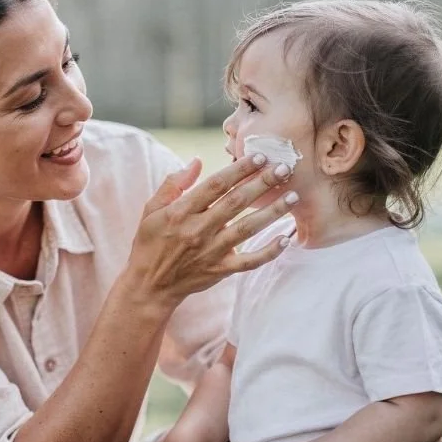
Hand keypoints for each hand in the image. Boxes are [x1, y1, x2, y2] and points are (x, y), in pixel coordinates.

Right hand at [123, 154, 296, 310]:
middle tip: (284, 169)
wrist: (149, 285)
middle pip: (236, 202)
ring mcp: (211, 252)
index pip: (215, 185)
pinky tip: (286, 239)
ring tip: (292, 197)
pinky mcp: (220, 270)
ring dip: (272, 212)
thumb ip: (174, 184)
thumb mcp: (151, 210)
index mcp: (181, 212)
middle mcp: (198, 230)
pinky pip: (249, 261)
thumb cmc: (150, 243)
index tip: (259, 156)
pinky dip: (269, 252)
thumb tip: (197, 161)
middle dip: (262, 184)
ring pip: (247, 229)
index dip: (239, 170)